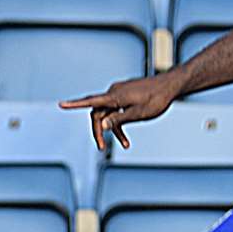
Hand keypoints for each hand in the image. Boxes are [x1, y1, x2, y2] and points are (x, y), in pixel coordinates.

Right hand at [59, 73, 182, 149]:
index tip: (61, 105)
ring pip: (109, 113)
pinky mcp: (126, 95)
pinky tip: (126, 138)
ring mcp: (120, 93)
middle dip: (99, 130)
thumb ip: (118, 119)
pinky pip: (118, 110)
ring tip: (124, 144)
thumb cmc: (156, 99)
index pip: (91, 101)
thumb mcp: (138, 114)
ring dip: (113, 129)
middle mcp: (114, 92)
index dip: (75, 104)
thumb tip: (101, 125)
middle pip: (98, 112)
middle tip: (101, 146)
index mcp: (115, 96)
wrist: (171, 85)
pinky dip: (120, 122)